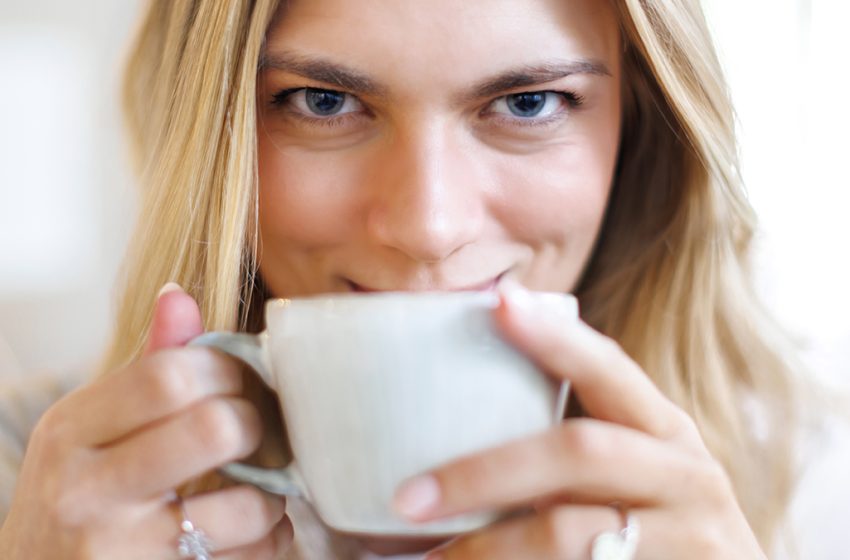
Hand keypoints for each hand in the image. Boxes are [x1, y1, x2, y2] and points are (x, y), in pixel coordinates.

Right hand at [0, 285, 292, 558]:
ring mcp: (121, 549)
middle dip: (254, 424)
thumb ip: (146, 368)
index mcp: (71, 430)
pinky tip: (253, 530)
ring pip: (246, 504)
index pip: (171, 374)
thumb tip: (180, 296)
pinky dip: (271, 540)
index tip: (238, 379)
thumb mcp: (90, 430)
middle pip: (215, 428)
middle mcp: (88, 489)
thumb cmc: (77, 497)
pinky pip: (251, 556)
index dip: (227, 370)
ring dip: (272, 494)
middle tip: (253, 429)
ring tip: (259, 487)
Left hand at [393, 286, 765, 558]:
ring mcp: (693, 534)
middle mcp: (687, 472)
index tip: (498, 302)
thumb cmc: (661, 529)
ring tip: (430, 558)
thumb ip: (577, 451)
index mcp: (664, 430)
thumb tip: (457, 429)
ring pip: (570, 531)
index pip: (609, 367)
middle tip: (410, 497)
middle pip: (578, 451)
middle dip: (485, 473)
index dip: (554, 337)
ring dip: (490, 545)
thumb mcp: (636, 476)